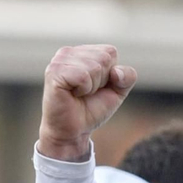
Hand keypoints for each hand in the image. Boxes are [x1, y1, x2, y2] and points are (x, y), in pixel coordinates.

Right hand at [38, 44, 137, 161]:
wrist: (73, 131)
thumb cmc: (91, 109)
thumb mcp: (117, 92)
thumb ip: (128, 77)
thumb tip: (117, 71)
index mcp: (83, 51)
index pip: (110, 52)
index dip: (110, 74)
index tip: (96, 87)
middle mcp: (69, 52)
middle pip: (104, 58)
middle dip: (102, 80)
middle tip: (87, 92)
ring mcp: (60, 60)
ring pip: (95, 67)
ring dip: (92, 87)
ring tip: (79, 94)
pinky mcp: (54, 72)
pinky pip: (83, 76)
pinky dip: (84, 89)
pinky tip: (73, 94)